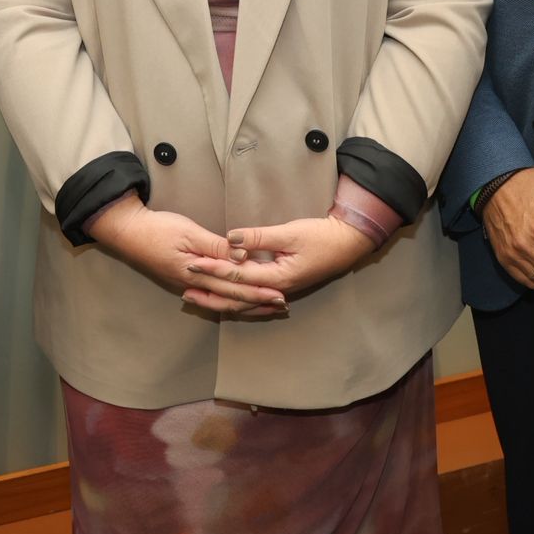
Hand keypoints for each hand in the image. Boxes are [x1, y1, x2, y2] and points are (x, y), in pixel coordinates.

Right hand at [86, 195, 287, 316]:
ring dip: (245, 304)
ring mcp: (188, 285)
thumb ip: (216, 247)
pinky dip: (228, 300)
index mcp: (197, 273)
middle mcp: (194, 285)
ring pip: (222, 301)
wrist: (128, 232)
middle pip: (231, 298)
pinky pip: (211, 297)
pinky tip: (236, 301)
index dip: (258, 291)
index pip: (234, 286)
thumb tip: (242, 258)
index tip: (279, 294)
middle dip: (257, 302)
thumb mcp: (189, 233)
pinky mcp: (183, 280)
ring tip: (265, 306)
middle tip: (281, 305)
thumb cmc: (158, 228)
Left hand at [186, 217, 374, 309]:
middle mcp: (277, 288)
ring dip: (220, 298)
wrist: (349, 243)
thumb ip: (260, 237)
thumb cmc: (323, 236)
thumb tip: (231, 239)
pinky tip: (225, 297)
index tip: (192, 264)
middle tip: (185, 286)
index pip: (238, 276)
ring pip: (244, 301)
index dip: (214, 269)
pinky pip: (253, 297)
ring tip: (198, 296)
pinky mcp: (282, 284)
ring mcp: (280, 289)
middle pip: (237, 296)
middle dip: (210, 291)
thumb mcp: (290, 233)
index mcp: (278, 277)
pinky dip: (236, 297)